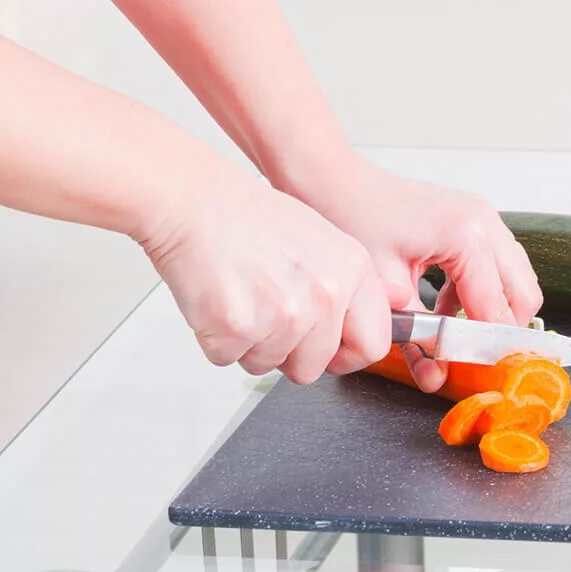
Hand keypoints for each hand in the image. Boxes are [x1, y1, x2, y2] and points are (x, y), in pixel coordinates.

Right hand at [140, 165, 391, 383]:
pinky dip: (217, 339)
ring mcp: (283, 315)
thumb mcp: (323, 243)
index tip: (329, 353)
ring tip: (242, 296)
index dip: (345, 355)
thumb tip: (355, 332)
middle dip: (287, 353)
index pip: (372, 345)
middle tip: (267, 313)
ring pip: (267, 365)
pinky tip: (220, 300)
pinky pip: (228, 359)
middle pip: (312, 367)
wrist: (198, 204)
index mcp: (352, 271)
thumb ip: (344, 290)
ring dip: (250, 343)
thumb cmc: (251, 220)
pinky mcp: (238, 329)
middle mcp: (325, 295)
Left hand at [281, 154, 542, 389]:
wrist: (333, 180)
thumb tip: (437, 372)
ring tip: (452, 338)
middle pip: (523, 295)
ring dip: (489, 313)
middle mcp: (485, 223)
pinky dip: (477, 295)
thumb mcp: (384, 287)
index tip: (479, 377)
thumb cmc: (351, 218)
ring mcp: (482, 219)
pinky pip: (494, 268)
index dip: (487, 349)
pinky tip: (442, 312)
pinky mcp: (472, 221)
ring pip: (514, 282)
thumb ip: (417, 332)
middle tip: (471, 361)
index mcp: (467, 237)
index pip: (497, 310)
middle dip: (499, 333)